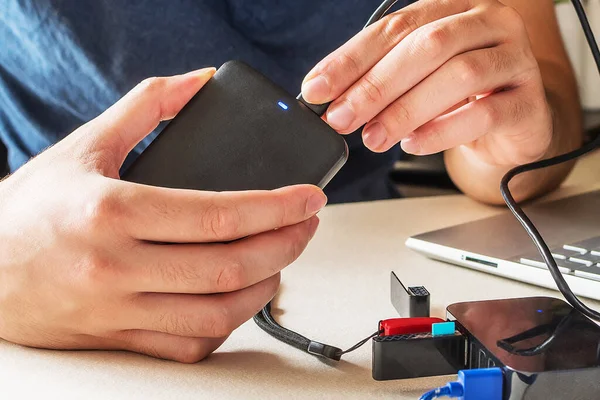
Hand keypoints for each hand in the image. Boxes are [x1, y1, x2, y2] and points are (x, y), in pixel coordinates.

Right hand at [0, 69, 325, 362]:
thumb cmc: (31, 207)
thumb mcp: (85, 145)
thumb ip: (146, 107)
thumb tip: (198, 83)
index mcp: (112, 212)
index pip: (219, 216)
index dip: (277, 208)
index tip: (310, 198)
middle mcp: (116, 267)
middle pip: (229, 267)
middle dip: (286, 244)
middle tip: (307, 224)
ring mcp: (118, 311)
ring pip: (217, 313)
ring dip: (266, 286)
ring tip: (282, 257)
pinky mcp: (119, 339)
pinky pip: (189, 345)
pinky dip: (228, 323)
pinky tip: (240, 295)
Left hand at [302, 0, 551, 166]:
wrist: (512, 122)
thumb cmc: (457, 96)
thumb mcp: (416, 78)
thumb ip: (379, 78)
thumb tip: (328, 99)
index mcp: (452, 8)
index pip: (394, 26)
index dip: (351, 58)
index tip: (316, 89)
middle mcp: (487, 23)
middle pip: (426, 46)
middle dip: (375, 85)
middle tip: (340, 118)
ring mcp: (514, 59)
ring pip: (457, 76)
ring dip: (405, 110)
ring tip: (373, 138)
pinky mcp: (528, 101)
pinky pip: (484, 113)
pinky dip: (442, 131)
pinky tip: (414, 144)